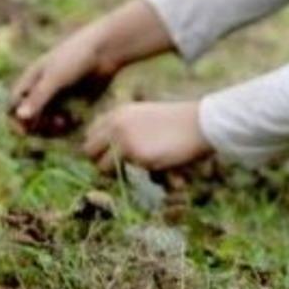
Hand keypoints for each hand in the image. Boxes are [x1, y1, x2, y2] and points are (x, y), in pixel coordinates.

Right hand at [9, 25, 115, 135]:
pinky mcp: (73, 104)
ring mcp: (57, 99)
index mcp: (30, 81)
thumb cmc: (77, 57)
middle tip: (56, 124)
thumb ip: (39, 97)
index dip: (16, 121)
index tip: (27, 129)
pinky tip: (78, 120)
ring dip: (54, 129)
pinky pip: (64, 124)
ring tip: (68, 122)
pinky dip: (69, 126)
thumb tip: (20, 116)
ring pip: (46, 125)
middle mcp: (41, 92)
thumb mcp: (56, 77)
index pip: (13, 107)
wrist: (106, 50)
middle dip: (39, 127)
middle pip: (29, 121)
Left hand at [83, 100, 211, 172]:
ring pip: (100, 166)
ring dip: (115, 173)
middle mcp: (116, 123)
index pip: (91, 133)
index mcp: (119, 112)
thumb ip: (128, 129)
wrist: (200, 123)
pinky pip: (122, 174)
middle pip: (88, 150)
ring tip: (135, 171)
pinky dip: (133, 176)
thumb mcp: (148, 117)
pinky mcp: (134, 154)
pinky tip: (150, 168)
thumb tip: (113, 153)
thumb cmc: (180, 122)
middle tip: (118, 168)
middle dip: (100, 161)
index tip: (113, 156)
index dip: (100, 147)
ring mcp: (123, 138)